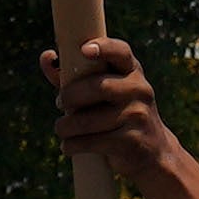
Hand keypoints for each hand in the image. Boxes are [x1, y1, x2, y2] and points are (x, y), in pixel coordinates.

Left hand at [48, 36, 198, 198]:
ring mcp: (137, 116)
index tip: (85, 50)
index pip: (120, 52)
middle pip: (97, 87)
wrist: (153, 150)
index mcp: (131, 71)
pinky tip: (68, 146)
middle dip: (70, 96)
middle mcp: (139, 90)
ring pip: (88, 120)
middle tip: (59, 103)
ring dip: (66, 126)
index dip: (103, 48)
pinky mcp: (131, 141)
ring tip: (61, 129)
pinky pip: (92, 142)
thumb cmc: (117, 113)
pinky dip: (73, 145)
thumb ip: (72, 74)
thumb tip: (46, 57)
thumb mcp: (102, 91)